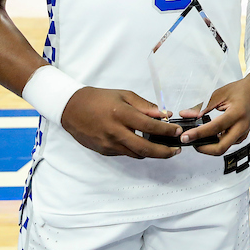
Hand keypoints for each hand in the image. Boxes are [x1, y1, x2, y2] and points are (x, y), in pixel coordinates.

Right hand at [60, 87, 181, 158]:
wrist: (72, 108)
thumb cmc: (100, 99)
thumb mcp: (125, 95)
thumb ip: (145, 106)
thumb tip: (164, 114)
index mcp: (122, 115)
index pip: (150, 127)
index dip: (166, 131)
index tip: (177, 131)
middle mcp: (115, 132)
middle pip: (145, 149)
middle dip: (164, 152)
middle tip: (176, 150)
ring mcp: (108, 144)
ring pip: (136, 154)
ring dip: (151, 153)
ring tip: (163, 148)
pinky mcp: (104, 151)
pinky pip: (125, 153)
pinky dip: (136, 150)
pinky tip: (142, 143)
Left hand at [180, 72, 249, 155]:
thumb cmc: (240, 90)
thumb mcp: (220, 94)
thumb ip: (202, 107)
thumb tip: (186, 115)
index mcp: (237, 113)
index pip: (214, 128)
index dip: (198, 134)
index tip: (185, 137)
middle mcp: (242, 126)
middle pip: (220, 148)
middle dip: (203, 149)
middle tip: (191, 142)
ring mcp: (243, 133)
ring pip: (223, 148)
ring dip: (209, 146)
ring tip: (197, 137)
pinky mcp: (242, 135)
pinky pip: (227, 143)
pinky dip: (216, 142)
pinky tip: (208, 135)